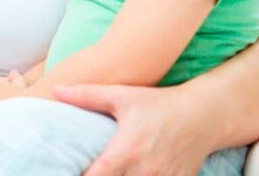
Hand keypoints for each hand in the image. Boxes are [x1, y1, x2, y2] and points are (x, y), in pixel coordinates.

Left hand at [53, 83, 211, 175]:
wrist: (203, 115)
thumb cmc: (157, 103)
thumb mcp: (121, 95)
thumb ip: (86, 96)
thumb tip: (55, 90)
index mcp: (126, 150)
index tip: (68, 171)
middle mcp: (144, 171)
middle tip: (88, 170)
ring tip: (111, 172)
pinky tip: (133, 175)